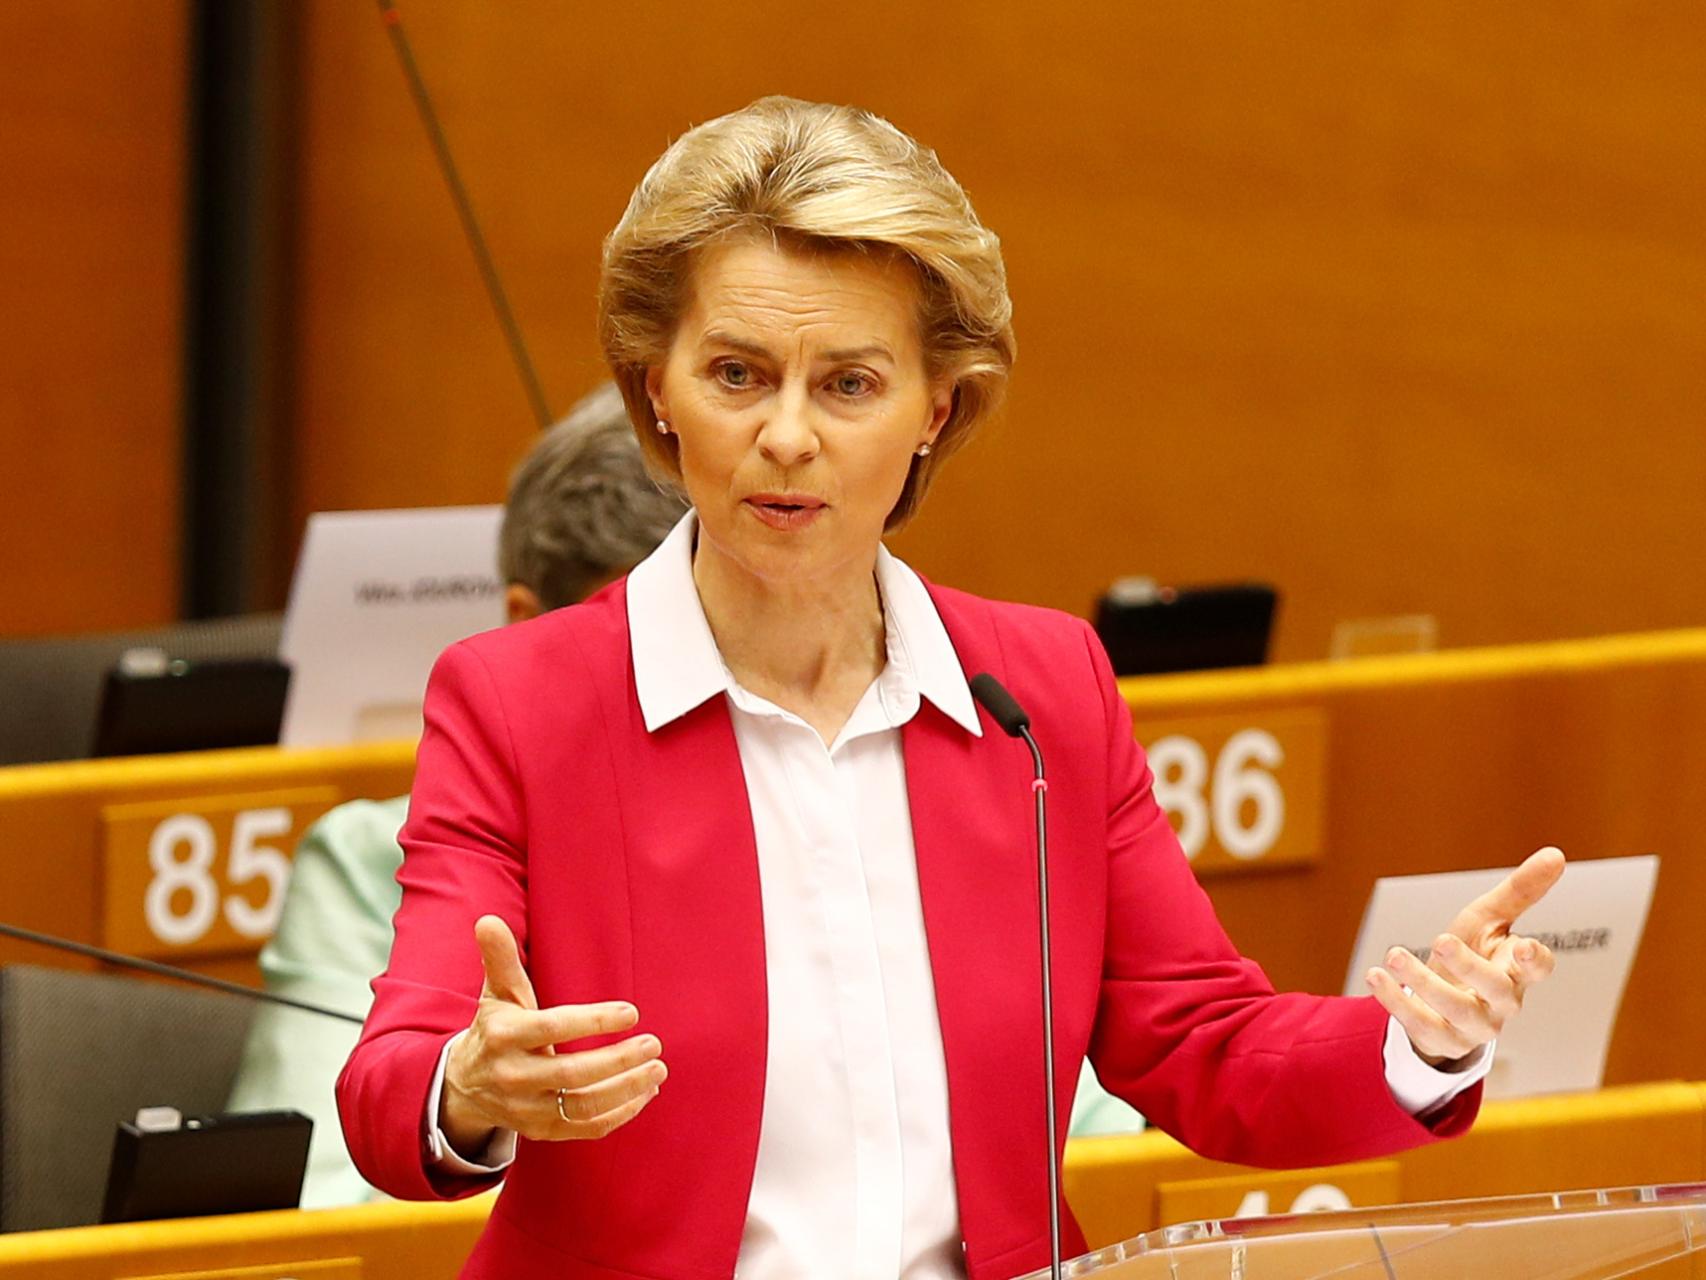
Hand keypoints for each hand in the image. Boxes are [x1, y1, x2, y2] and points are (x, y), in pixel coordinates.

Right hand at [440, 915, 665, 1158]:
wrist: (465, 1085)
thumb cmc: (496, 1027)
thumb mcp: (496, 993)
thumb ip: (500, 958)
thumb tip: (487, 921)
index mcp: (504, 1036)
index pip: (553, 1028)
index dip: (594, 1021)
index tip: (632, 1012)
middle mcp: (513, 1076)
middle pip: (572, 1074)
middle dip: (619, 1061)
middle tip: (654, 1044)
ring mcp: (526, 1109)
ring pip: (583, 1107)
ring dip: (626, 1090)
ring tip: (658, 1069)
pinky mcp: (541, 1131)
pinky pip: (585, 1129)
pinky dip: (619, 1114)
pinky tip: (644, 1093)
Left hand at [1365, 847, 1563, 1067]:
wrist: (1441, 1001)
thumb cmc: (1473, 953)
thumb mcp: (1490, 918)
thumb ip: (1520, 891)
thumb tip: (1556, 853)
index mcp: (1517, 971)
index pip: (1539, 970)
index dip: (1535, 961)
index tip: (1524, 946)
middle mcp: (1501, 1003)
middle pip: (1496, 989)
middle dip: (1469, 967)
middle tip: (1441, 939)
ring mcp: (1473, 1025)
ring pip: (1455, 1009)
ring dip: (1422, 982)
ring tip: (1395, 955)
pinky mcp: (1442, 1039)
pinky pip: (1420, 1025)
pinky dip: (1395, 1000)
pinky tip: (1376, 976)